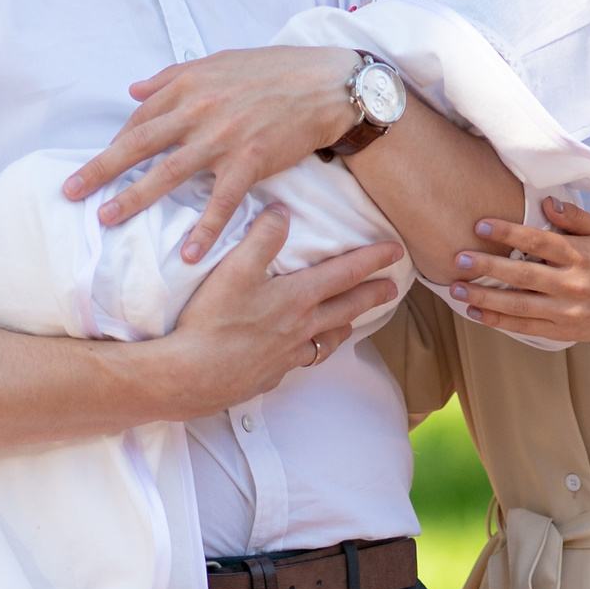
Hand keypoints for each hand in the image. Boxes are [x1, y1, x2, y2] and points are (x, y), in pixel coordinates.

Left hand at [66, 46, 356, 261]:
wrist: (325, 83)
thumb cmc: (273, 70)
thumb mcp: (219, 61)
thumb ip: (172, 76)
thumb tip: (132, 90)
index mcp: (189, 84)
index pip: (141, 119)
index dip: (117, 145)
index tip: (100, 166)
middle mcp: (199, 109)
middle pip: (139, 144)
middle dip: (101, 169)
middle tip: (71, 192)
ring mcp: (223, 137)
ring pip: (169, 173)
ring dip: (135, 198)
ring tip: (107, 219)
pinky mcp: (250, 161)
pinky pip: (221, 202)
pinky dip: (204, 229)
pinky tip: (187, 253)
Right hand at [157, 205, 407, 406]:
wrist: (193, 376)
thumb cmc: (213, 320)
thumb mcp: (235, 267)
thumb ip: (263, 237)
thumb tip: (282, 212)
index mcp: (298, 298)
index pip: (345, 273)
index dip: (372, 259)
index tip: (396, 251)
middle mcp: (301, 328)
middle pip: (347, 308)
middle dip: (372, 296)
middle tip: (392, 290)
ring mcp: (288, 356)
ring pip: (328, 339)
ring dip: (345, 327)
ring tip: (352, 322)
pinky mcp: (272, 375)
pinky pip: (301, 361)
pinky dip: (310, 352)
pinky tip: (302, 352)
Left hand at [449, 199, 589, 355]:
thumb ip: (575, 218)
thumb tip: (547, 202)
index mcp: (581, 255)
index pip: (538, 241)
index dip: (508, 233)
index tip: (481, 226)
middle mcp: (572, 283)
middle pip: (523, 274)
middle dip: (488, 266)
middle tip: (460, 259)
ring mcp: (566, 310)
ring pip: (519, 305)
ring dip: (485, 297)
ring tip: (458, 289)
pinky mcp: (562, 330)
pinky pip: (525, 326)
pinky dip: (499, 321)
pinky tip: (477, 312)